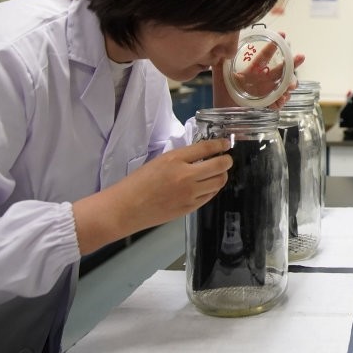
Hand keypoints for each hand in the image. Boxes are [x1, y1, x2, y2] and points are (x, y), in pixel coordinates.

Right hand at [72, 139, 232, 253]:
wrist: (125, 208)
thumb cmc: (138, 182)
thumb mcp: (160, 161)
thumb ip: (182, 158)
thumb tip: (204, 154)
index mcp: (175, 160)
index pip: (206, 148)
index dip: (220, 144)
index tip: (225, 143)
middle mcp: (186, 176)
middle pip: (220, 166)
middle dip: (227, 160)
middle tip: (225, 159)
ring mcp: (190, 194)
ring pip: (219, 182)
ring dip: (222, 175)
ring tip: (217, 173)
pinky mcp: (190, 208)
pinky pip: (210, 196)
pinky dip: (213, 188)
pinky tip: (207, 185)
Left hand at [212, 31, 305, 108]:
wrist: (225, 119)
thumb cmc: (222, 97)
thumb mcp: (219, 76)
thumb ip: (220, 62)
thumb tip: (224, 47)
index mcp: (253, 70)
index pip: (265, 55)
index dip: (273, 45)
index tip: (282, 35)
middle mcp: (263, 80)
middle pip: (282, 68)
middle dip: (293, 62)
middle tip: (301, 57)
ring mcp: (268, 92)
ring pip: (285, 85)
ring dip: (290, 83)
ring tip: (290, 86)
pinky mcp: (270, 105)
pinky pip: (280, 101)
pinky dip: (282, 101)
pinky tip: (281, 100)